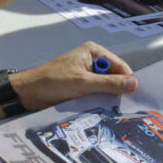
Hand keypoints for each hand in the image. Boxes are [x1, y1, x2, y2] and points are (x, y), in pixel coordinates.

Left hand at [8, 42, 137, 111]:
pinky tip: (102, 111)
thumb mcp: (83, 83)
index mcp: (93, 52)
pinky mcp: (80, 86)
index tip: (135, 98)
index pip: (120, 65)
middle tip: (124, 108)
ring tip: (113, 111)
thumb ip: (109, 84)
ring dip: (107, 97)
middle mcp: (91, 60)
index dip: (127, 80)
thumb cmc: (53, 83)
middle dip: (117, 90)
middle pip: (114, 76)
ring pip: (105, 87)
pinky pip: (96, 93)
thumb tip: (134, 84)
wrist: (27, 93)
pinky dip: (99, 101)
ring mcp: (86, 74)